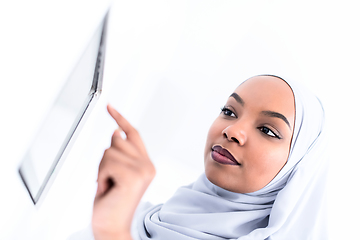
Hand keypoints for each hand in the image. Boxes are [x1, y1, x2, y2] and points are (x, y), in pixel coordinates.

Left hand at [92, 104, 155, 239]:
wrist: (112, 226)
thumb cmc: (111, 202)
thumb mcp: (114, 173)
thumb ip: (120, 153)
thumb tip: (115, 132)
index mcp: (145, 163)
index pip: (133, 134)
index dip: (120, 118)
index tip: (109, 106)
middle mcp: (148, 165)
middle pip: (117, 140)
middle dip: (105, 159)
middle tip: (109, 179)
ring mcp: (143, 170)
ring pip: (110, 151)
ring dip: (102, 169)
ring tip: (109, 185)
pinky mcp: (134, 176)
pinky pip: (107, 162)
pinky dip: (102, 176)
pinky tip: (108, 188)